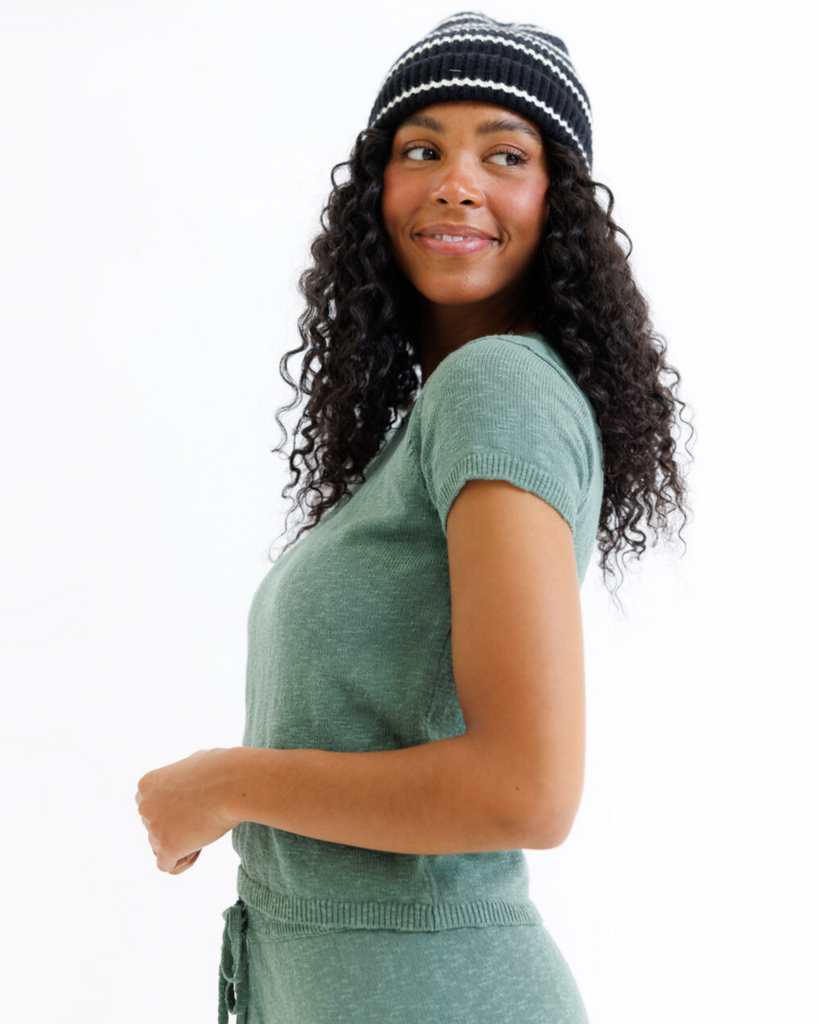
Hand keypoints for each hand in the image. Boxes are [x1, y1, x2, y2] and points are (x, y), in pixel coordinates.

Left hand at [135, 748, 238, 872]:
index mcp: (147, 785)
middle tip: (203, 820)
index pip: (152, 808)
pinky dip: (183, 862)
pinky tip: (198, 850)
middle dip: (177, 828)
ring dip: (182, 845)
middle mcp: (145, 807)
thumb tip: (186, 780)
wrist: (233, 783)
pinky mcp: (167, 847)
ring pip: (160, 848)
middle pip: (155, 828)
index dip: (173, 811)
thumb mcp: (193, 762)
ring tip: (205, 833)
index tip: (195, 807)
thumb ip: (181, 777)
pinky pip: (167, 866)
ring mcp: (154, 828)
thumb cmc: (221, 768)